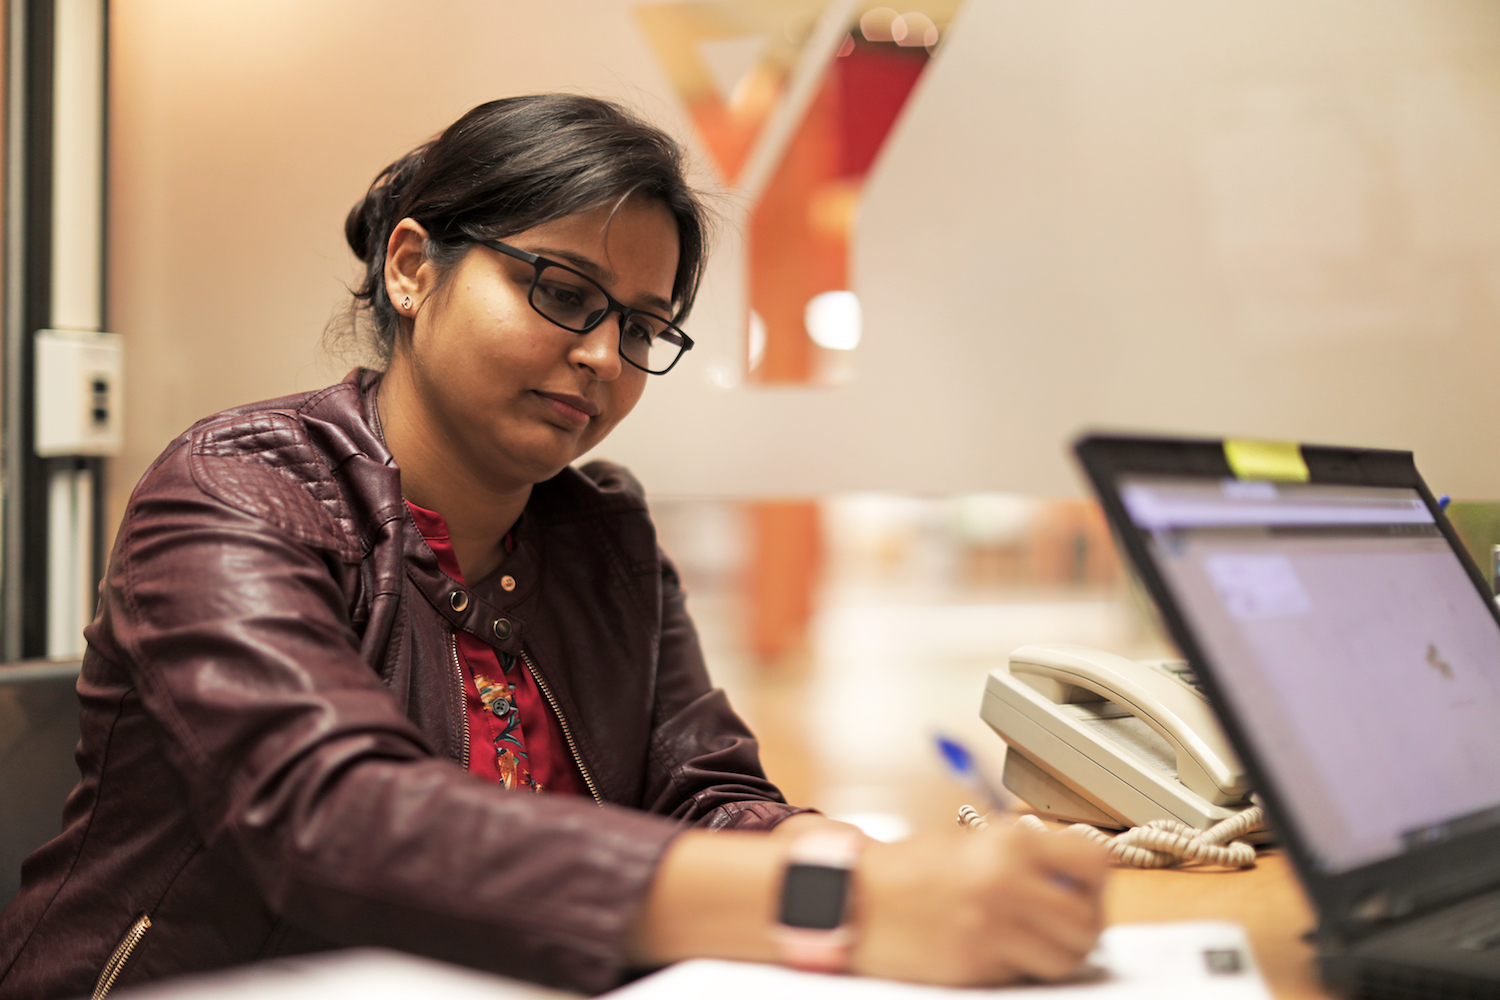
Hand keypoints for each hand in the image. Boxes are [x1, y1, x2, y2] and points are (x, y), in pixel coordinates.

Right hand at [850, 822, 1107, 985]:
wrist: (856, 898)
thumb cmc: (910, 869)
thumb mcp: (973, 842)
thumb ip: (1026, 855)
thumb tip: (1076, 878)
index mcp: (1009, 845)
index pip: (1094, 862)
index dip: (1098, 878)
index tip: (1087, 883)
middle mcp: (1007, 886)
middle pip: (1088, 921)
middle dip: (1085, 923)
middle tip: (1067, 918)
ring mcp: (994, 931)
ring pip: (1067, 956)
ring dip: (1061, 950)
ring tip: (1039, 938)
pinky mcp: (979, 966)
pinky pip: (1028, 973)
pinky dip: (1026, 965)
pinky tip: (1003, 948)